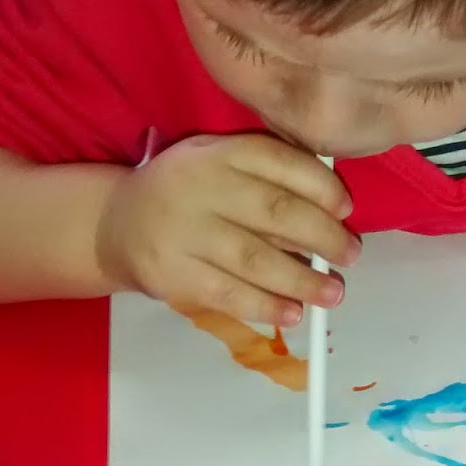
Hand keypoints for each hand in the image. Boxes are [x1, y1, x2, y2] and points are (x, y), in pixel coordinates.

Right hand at [96, 133, 358, 326]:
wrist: (116, 222)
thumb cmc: (188, 191)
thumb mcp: (219, 163)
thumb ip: (269, 175)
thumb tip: (334, 212)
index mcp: (219, 152)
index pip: (279, 161)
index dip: (321, 186)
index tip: (346, 209)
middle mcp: (201, 186)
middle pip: (274, 211)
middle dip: (323, 236)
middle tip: (350, 255)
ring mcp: (184, 232)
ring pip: (255, 259)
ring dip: (302, 280)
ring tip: (332, 293)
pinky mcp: (172, 274)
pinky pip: (228, 294)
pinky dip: (266, 306)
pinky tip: (292, 313)